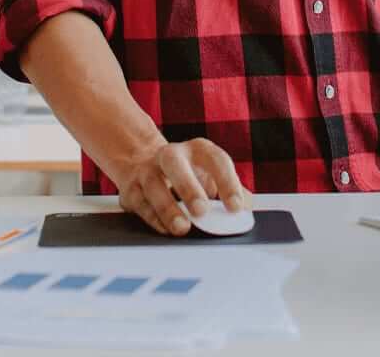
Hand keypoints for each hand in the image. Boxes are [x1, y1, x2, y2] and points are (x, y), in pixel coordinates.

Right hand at [114, 138, 249, 236]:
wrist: (144, 162)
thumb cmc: (189, 173)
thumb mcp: (213, 176)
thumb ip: (232, 192)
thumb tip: (248, 213)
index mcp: (199, 150)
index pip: (216, 160)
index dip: (227, 183)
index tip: (236, 207)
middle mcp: (171, 155)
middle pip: (176, 165)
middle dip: (189, 188)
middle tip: (201, 211)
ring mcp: (148, 170)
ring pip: (154, 185)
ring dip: (167, 208)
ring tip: (182, 228)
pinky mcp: (131, 188)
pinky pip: (140, 203)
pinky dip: (153, 218)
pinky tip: (164, 229)